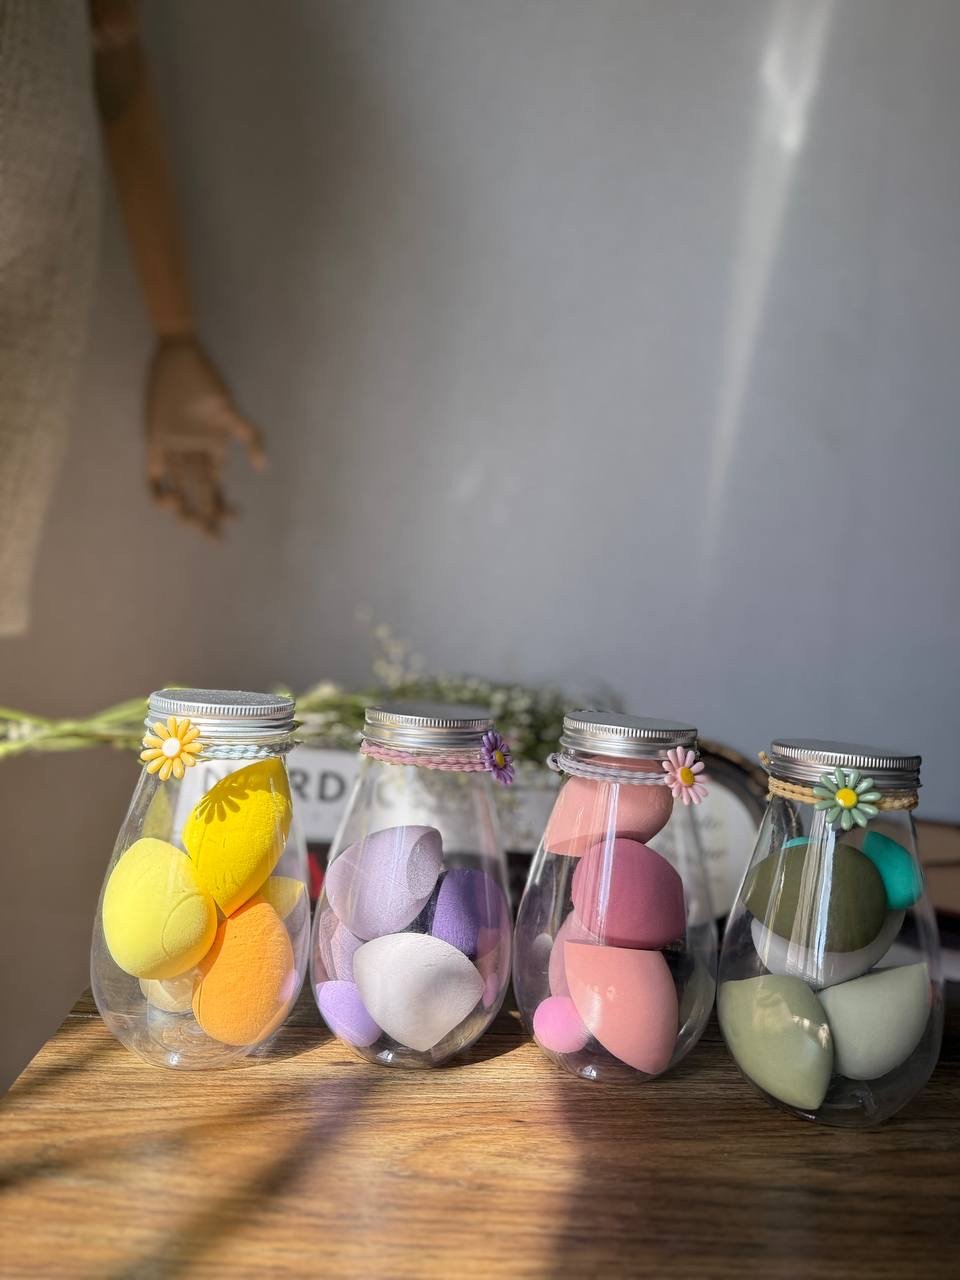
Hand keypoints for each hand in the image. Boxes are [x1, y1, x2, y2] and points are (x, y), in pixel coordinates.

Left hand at [145, 336, 265, 535]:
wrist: (178, 357)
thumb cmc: (207, 381)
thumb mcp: (231, 410)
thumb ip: (250, 435)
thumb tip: (263, 466)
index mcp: (214, 449)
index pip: (218, 487)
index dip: (225, 505)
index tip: (235, 518)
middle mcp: (194, 452)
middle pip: (200, 493)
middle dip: (208, 516)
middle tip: (214, 538)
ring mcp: (174, 448)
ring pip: (179, 488)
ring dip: (184, 508)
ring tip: (189, 521)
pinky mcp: (154, 440)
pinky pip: (153, 473)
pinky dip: (158, 490)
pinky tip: (168, 502)